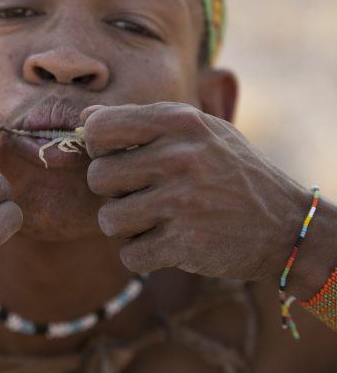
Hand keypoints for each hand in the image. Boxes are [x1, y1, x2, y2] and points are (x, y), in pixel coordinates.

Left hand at [81, 102, 309, 282]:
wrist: (284, 223)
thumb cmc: (229, 170)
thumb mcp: (197, 130)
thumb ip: (141, 121)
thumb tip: (87, 117)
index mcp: (179, 121)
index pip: (98, 128)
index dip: (99, 147)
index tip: (118, 157)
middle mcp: (179, 157)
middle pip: (97, 178)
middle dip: (113, 192)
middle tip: (142, 194)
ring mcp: (182, 202)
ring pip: (108, 220)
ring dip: (127, 226)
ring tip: (156, 219)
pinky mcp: (186, 244)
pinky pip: (130, 255)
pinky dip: (143, 255)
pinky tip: (168, 243)